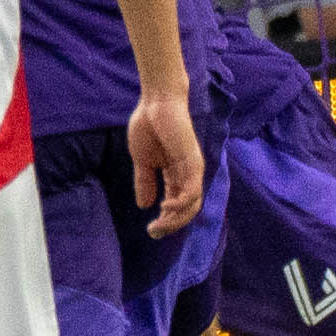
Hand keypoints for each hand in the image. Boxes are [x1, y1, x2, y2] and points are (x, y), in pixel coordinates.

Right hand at [130, 83, 205, 236]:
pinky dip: (181, 203)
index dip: (166, 221)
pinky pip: (192, 190)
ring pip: (192, 204)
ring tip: (159, 224)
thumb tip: (145, 205)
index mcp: (175, 175)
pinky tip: (165, 207)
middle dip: (171, 225)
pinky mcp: (193, 163)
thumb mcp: (142, 160)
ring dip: (176, 218)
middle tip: (154, 233)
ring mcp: (192, 170)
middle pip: (187, 209)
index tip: (151, 232)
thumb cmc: (149, 126)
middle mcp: (187, 175)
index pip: (176, 204)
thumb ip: (145, 182)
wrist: (155, 103)